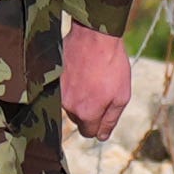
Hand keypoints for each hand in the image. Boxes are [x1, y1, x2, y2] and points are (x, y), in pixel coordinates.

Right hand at [62, 23, 136, 140]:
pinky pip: (61, 90)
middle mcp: (68, 106)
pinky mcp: (52, 79)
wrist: (94, 36)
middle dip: (88, 110)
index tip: (104, 110)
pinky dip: (70, 85)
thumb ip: (110, 120)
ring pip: (69, 105)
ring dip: (78, 97)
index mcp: (87, 112)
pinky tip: (81, 72)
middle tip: (100, 90)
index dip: (98, 125)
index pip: (88, 133)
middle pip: (78, 119)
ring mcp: (58, 92)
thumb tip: (102, 137)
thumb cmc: (112, 65)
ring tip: (91, 78)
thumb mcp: (121, 96)